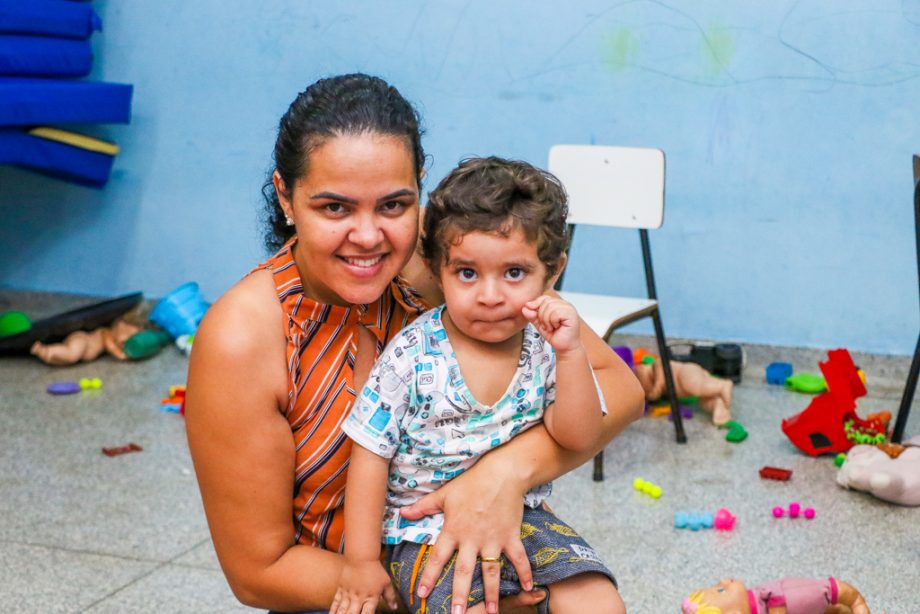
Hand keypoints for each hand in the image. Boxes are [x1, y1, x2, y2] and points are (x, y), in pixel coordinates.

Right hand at [330, 559, 397, 613]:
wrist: (361, 556)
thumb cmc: (375, 569)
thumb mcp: (386, 583)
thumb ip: (390, 596)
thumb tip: (394, 607)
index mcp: (371, 598)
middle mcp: (359, 598)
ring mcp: (348, 594)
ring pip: (342, 610)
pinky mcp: (341, 589)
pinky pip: (335, 603)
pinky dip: (333, 610)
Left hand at [399, 471, 531, 613]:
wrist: (502, 473)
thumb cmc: (471, 481)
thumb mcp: (444, 494)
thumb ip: (423, 507)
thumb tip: (402, 513)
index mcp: (453, 530)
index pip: (437, 558)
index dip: (429, 576)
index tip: (421, 594)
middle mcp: (472, 539)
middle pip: (463, 572)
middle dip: (459, 595)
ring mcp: (493, 540)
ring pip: (490, 572)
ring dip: (490, 593)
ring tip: (491, 612)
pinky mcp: (511, 536)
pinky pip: (519, 558)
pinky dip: (525, 572)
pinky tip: (527, 587)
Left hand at [522, 295, 581, 354]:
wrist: (564, 347)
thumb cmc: (555, 335)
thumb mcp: (540, 324)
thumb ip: (533, 316)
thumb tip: (525, 307)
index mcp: (558, 304)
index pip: (544, 298)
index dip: (536, 305)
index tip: (533, 315)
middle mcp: (565, 304)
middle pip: (546, 302)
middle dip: (541, 316)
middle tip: (546, 326)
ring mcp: (569, 309)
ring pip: (550, 307)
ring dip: (547, 320)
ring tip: (551, 327)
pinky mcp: (572, 315)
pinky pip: (556, 313)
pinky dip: (552, 322)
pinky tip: (557, 327)